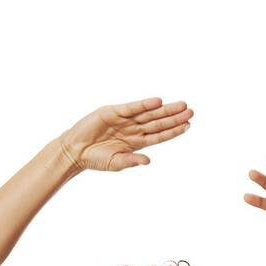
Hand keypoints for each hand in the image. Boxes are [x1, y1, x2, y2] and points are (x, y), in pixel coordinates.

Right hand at [58, 99, 192, 172]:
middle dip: (174, 117)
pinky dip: (143, 104)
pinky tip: (157, 102)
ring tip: (181, 105)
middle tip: (191, 111)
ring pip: (148, 114)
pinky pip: (131, 108)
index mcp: (136, 143)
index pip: (159, 136)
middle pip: (158, 122)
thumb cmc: (95, 159)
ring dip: (165, 109)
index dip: (174, 131)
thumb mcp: (115, 163)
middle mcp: (133, 129)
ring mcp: (124, 120)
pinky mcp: (112, 111)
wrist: (75, 150)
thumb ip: (131, 161)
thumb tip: (148, 161)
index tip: (188, 126)